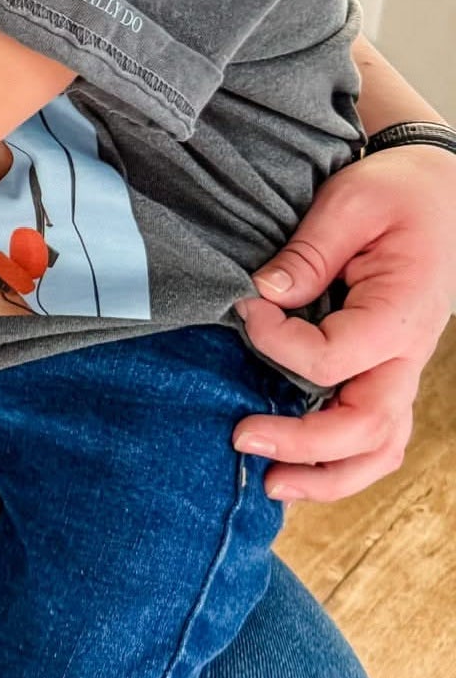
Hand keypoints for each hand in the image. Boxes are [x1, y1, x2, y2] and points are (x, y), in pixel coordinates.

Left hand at [233, 144, 455, 500]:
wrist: (439, 192)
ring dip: (329, 475)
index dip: (277, 343)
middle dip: (302, 445)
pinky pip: (378, 434)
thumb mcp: (350, 205)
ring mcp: (405, 369)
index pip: (331, 359)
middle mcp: (409, 354)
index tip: (244, 309)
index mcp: (400, 315)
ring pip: (380, 447)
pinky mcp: (392, 370)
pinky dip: (345, 461)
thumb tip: (262, 295)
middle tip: (241, 437)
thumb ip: (307, 254)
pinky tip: (302, 468)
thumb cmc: (396, 193)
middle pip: (363, 426)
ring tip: (273, 485)